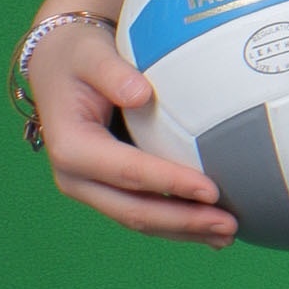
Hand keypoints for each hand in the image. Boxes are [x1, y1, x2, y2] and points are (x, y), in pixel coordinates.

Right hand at [28, 21, 236, 244]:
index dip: (170, 183)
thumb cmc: (79, 56)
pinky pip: (142, 211)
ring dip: (183, 230)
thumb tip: (141, 94)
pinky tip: (208, 230)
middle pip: (134, 209)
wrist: (59, 65)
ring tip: (227, 234)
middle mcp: (76, 177)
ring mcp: (90, 188)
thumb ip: (112, 72)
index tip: (211, 190)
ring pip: (139, 219)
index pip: (127, 171)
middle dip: (183, 221)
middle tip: (229, 225)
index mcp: (71, 147)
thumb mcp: (90, 54)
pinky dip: (176, 223)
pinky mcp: (106, 189)